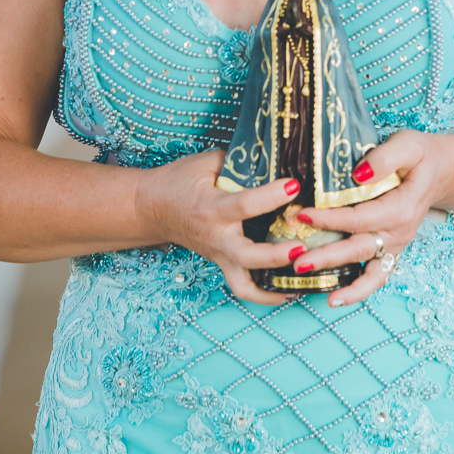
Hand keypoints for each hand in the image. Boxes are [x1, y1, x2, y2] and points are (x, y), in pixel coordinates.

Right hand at [136, 148, 302, 304]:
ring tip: (302, 278)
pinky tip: (290, 292)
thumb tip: (276, 158)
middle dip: (276, 256)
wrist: (151, 209)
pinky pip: (243, 287)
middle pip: (247, 256)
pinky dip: (266, 295)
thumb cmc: (179, 181)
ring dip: (273, 286)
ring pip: (244, 283)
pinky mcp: (222, 264)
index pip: (244, 205)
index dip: (270, 196)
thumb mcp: (206, 162)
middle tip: (302, 246)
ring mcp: (219, 255)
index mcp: (211, 208)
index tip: (293, 185)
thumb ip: (239, 161)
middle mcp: (216, 237)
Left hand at [284, 131, 453, 308]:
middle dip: (327, 257)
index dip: (328, 218)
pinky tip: (336, 299)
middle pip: (358, 249)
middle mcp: (399, 232)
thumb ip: (383, 158)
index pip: (358, 218)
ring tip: (320, 291)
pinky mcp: (392, 250)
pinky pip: (378, 277)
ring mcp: (396, 245)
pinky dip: (360, 291)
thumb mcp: (407, 145)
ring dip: (343, 281)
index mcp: (400, 208)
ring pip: (369, 270)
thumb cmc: (420, 156)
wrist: (441, 171)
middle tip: (297, 261)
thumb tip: (358, 175)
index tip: (300, 213)